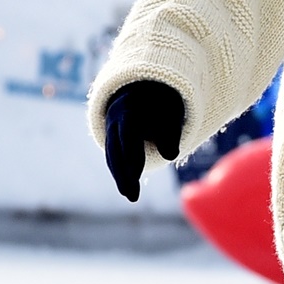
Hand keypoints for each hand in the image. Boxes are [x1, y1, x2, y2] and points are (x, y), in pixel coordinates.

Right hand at [104, 81, 185, 200]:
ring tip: (131, 196)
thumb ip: (171, 131)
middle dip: (124, 172)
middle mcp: (115, 119)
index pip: (128, 133)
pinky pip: (114, 157)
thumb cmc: (164, 101)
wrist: (145, 87)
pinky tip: (128, 189)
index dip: (131, 154)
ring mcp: (111, 128)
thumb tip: (171, 155)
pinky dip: (120, 172)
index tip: (137, 174)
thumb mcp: (172, 111)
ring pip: (112, 155)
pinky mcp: (113, 138)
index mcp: (130, 108)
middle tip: (132, 195)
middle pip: (116, 149)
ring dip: (121, 177)